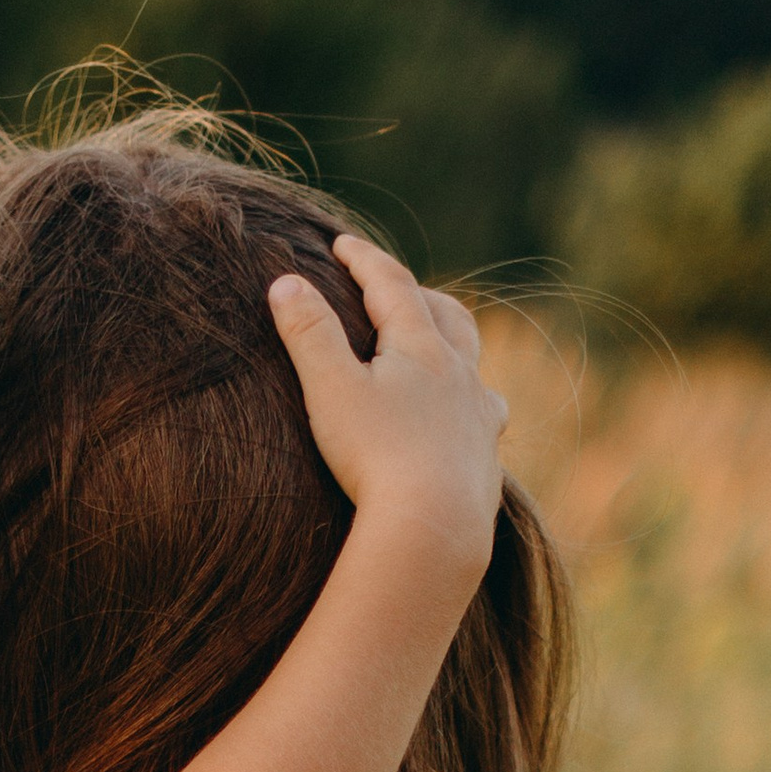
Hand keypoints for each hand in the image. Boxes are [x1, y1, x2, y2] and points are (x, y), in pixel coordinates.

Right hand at [268, 232, 505, 575]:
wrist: (434, 527)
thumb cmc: (377, 457)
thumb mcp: (330, 390)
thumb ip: (308, 334)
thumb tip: (285, 282)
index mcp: (420, 347)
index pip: (391, 284)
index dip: (363, 259)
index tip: (342, 244)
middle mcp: (459, 373)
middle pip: (447, 315)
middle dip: (417, 294)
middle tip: (392, 289)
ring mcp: (478, 415)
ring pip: (472, 364)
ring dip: (452, 345)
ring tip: (436, 350)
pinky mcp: (485, 458)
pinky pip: (483, 417)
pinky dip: (467, 404)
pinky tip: (460, 422)